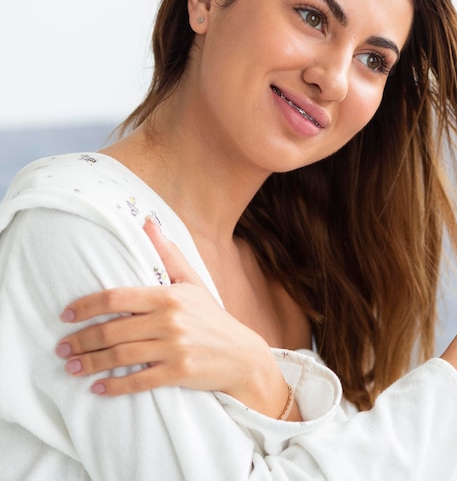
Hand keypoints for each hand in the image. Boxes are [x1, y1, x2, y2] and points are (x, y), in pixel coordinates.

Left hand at [56, 218, 297, 418]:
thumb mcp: (192, 281)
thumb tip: (146, 221)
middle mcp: (169, 320)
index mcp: (169, 295)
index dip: (87, 306)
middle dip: (81, 340)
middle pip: (113, 329)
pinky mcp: (178, 373)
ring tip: (71, 367)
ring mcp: (174, 348)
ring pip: (120, 356)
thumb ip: (167, 253)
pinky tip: (97, 388)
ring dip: (90, 363)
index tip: (66, 314)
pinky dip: (113, 387)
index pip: (117, 297)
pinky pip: (138, 381)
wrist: (241, 354)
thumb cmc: (211, 316)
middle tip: (62, 347)